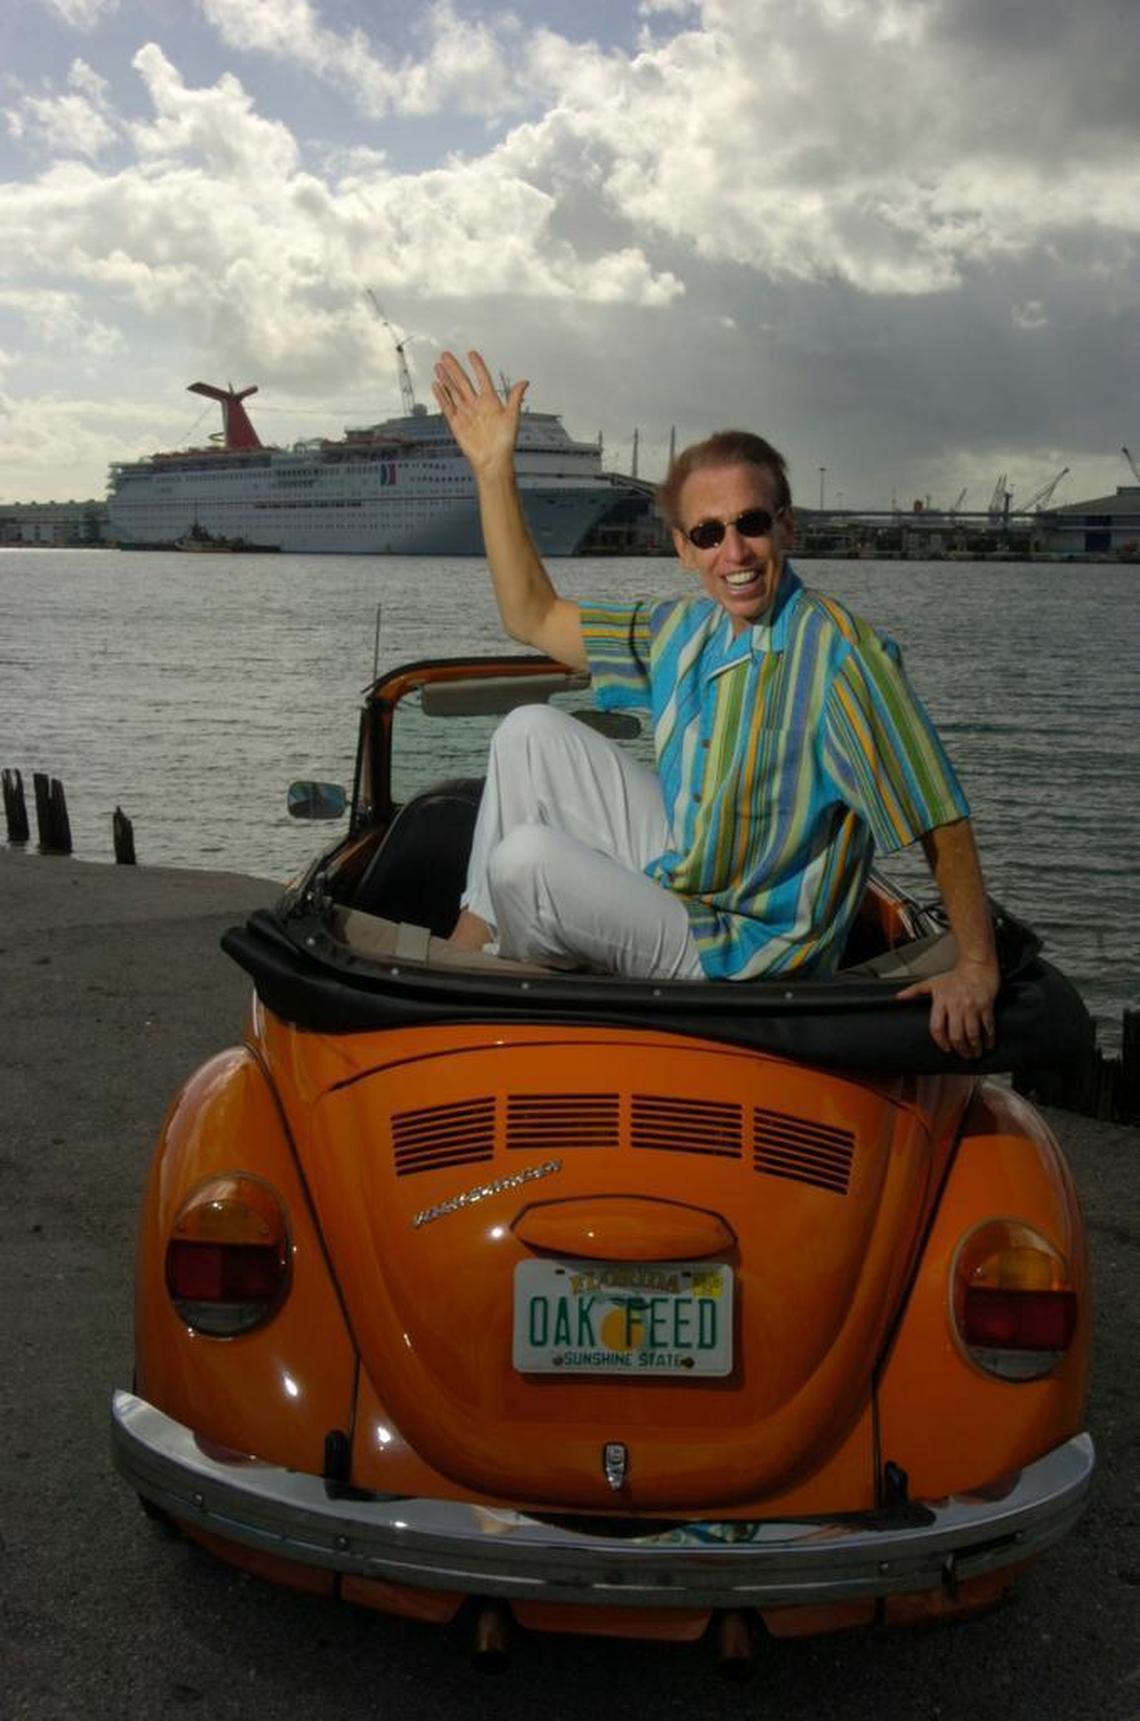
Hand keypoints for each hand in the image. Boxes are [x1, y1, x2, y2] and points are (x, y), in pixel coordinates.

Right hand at [432, 350, 527, 477]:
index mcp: (491, 402)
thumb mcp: (512, 417)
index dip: (477, 366)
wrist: (492, 461)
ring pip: (453, 391)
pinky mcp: (456, 422)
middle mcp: (477, 405)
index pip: (482, 378)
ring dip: (446, 378)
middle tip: (446, 355)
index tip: (471, 354)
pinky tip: (436, 385)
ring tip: (439, 366)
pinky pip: (447, 406)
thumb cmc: (504, 442)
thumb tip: (524, 382)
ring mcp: (466, 413)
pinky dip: (441, 395)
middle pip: (463, 382)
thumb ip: (515, 398)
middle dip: (455, 368)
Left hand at [896, 957, 998, 1058]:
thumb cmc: (955, 976)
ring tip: (975, 1054)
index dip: (941, 1042)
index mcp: (941, 1001)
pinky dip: (988, 1038)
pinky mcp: (986, 1005)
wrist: (977, 965)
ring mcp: (971, 1006)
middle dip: (961, 1050)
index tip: (947, 1049)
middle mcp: (956, 1004)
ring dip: (974, 1047)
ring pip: (972, 1034)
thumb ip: (914, 991)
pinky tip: (988, 1044)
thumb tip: (898, 997)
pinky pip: (987, 1026)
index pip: (937, 1028)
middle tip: (964, 1055)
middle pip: (956, 1035)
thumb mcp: (932, 982)